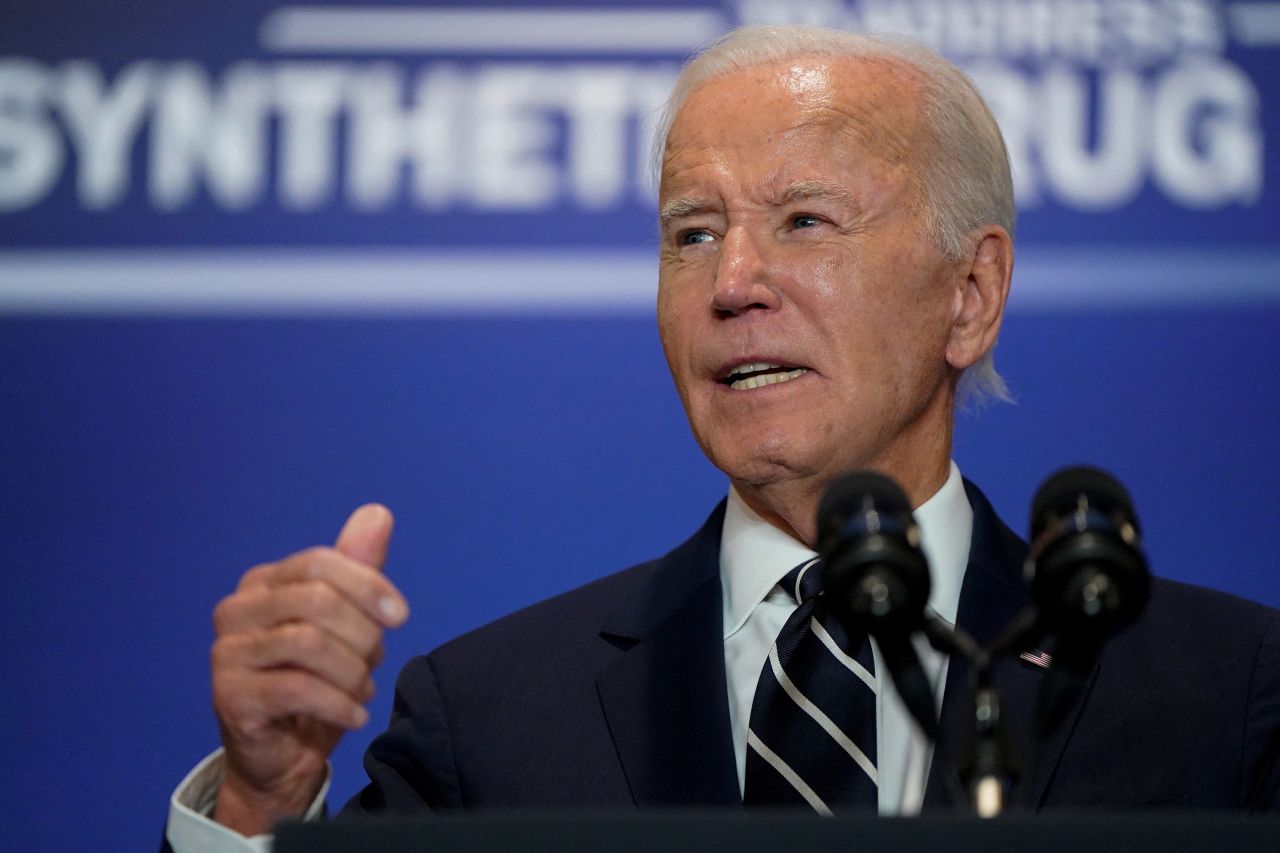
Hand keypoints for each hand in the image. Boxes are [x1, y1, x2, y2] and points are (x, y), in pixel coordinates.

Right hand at [209, 504, 407, 835]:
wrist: (282, 756)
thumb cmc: (317, 681)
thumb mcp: (348, 622)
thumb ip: (359, 569)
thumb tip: (378, 513)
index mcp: (262, 583)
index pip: (319, 564)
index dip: (367, 585)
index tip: (401, 616)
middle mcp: (235, 611)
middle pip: (317, 601)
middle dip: (362, 634)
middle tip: (374, 663)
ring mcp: (227, 654)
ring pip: (310, 644)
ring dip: (353, 672)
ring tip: (363, 690)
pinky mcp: (230, 697)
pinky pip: (299, 689)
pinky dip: (340, 703)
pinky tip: (355, 715)